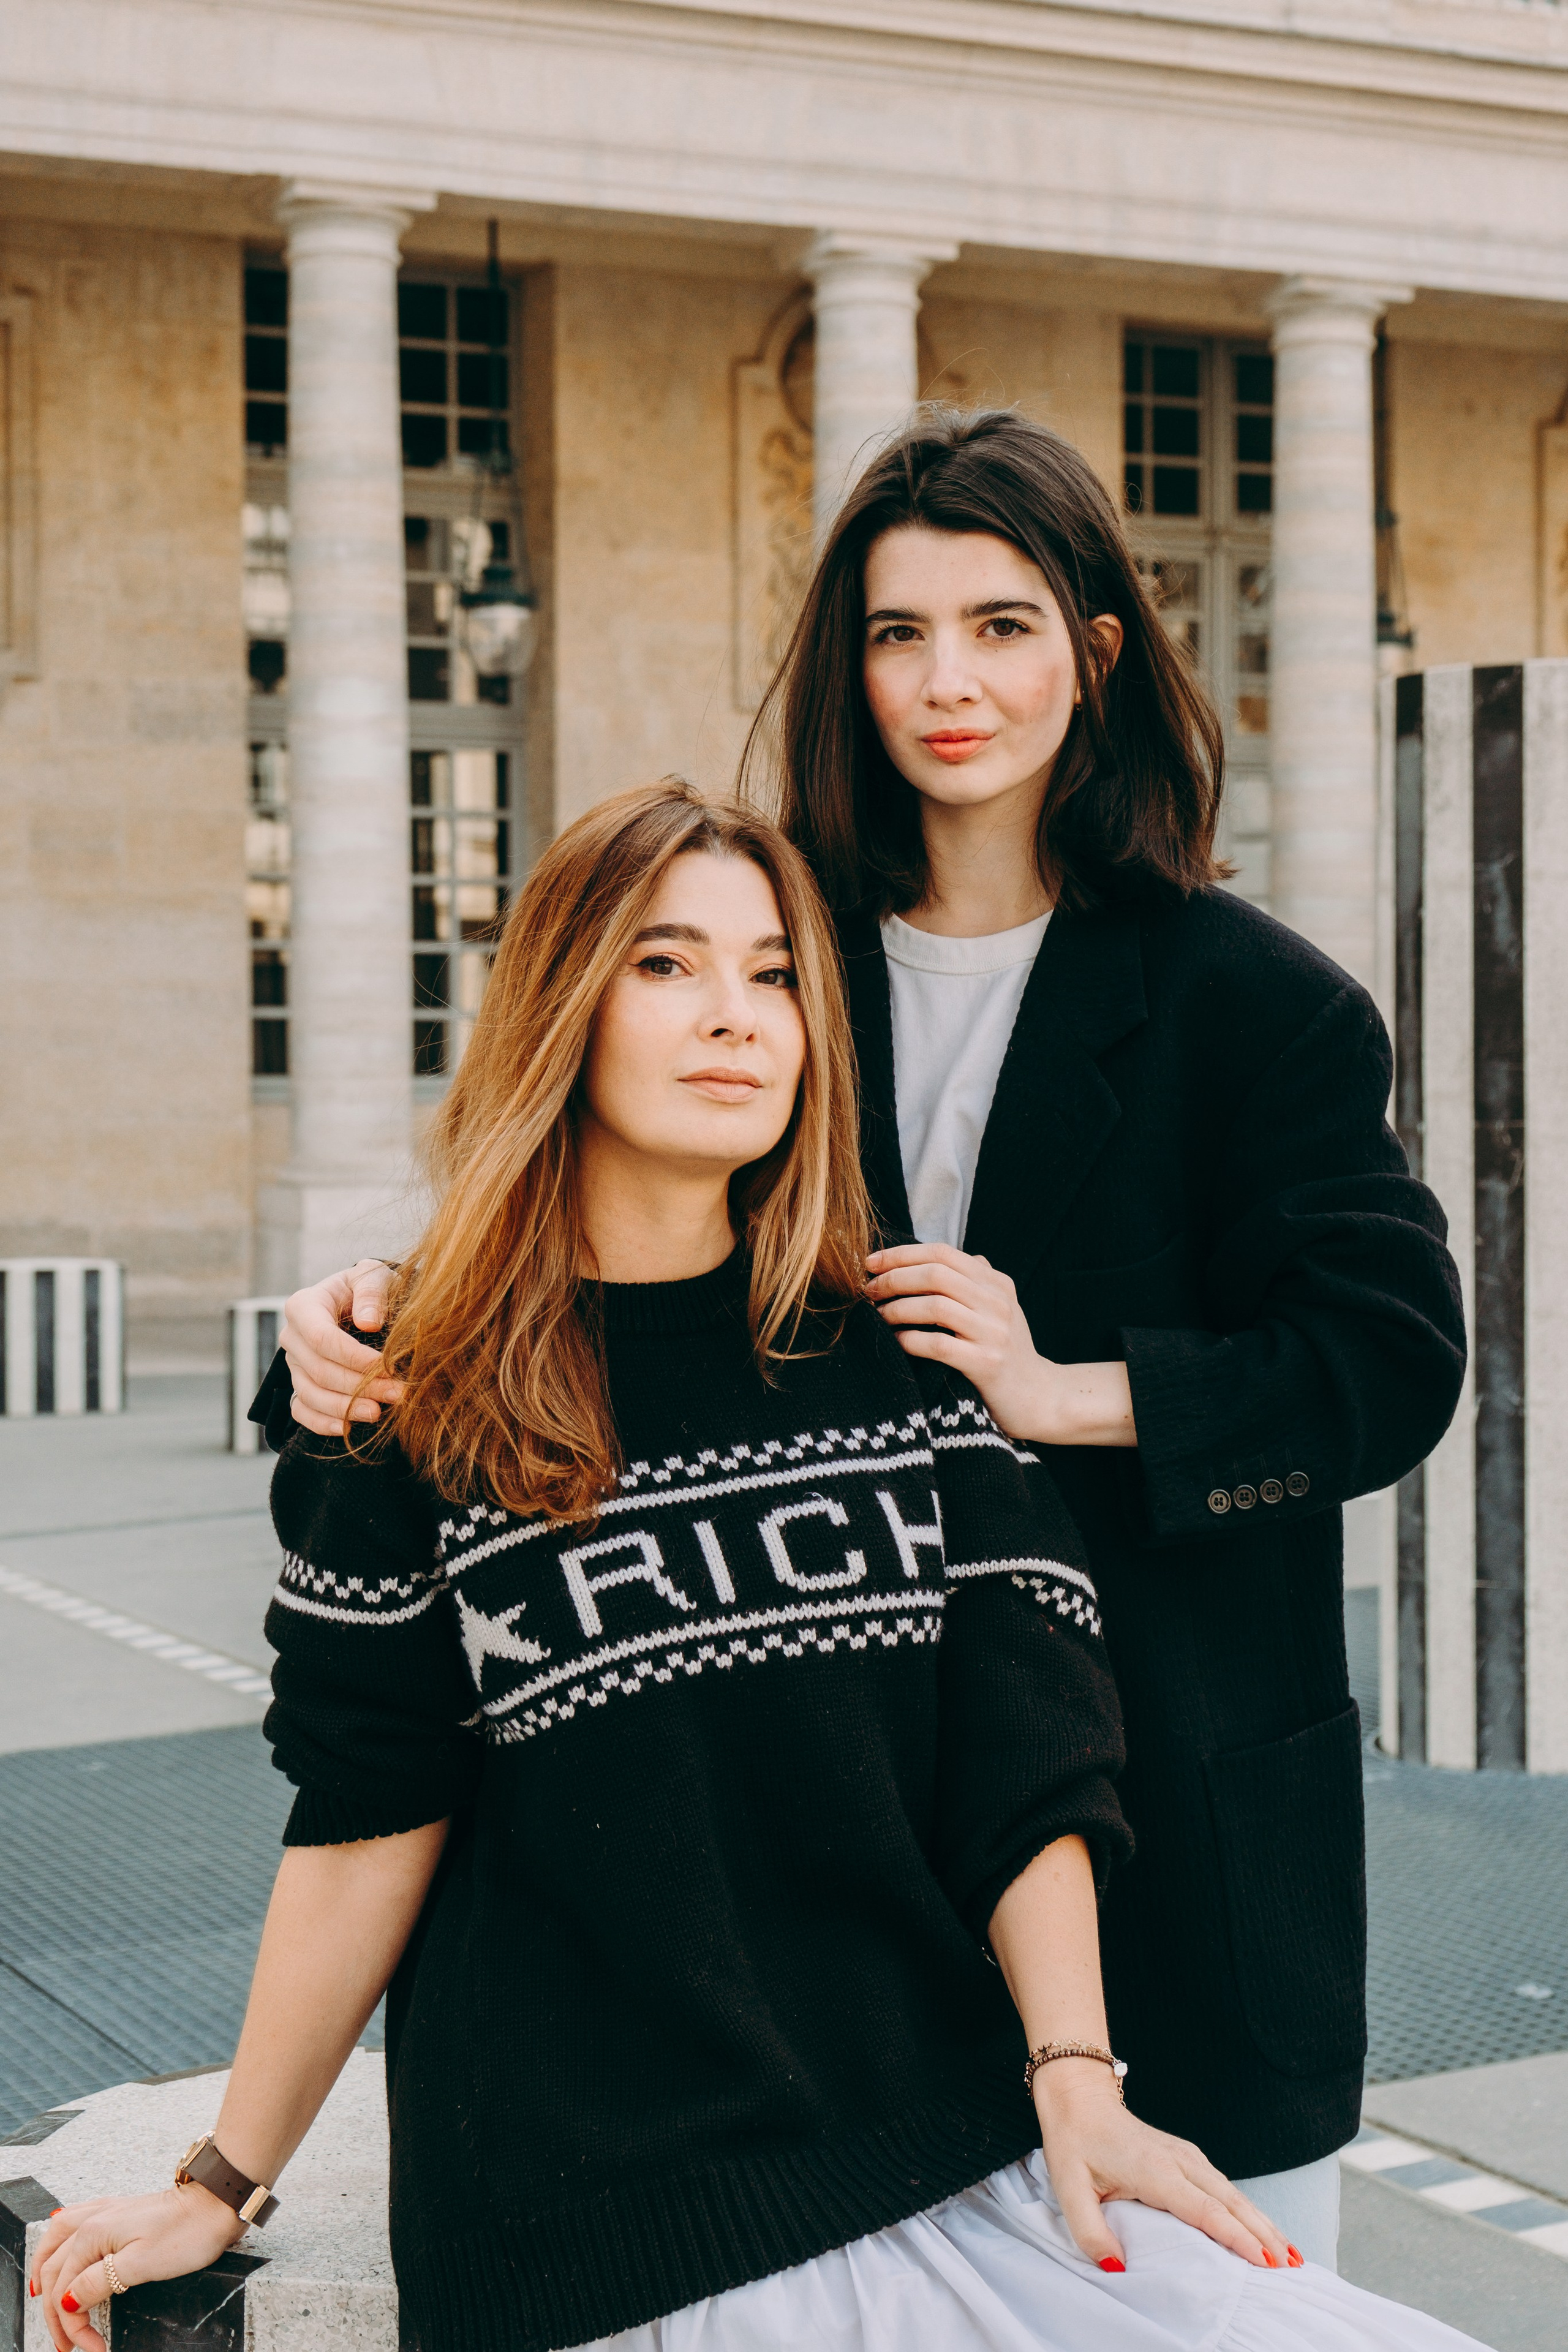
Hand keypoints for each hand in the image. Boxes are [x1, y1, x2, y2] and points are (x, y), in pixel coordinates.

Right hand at [31, 2185, 242, 2351]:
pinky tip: (61, 2252)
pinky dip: (60, 2247)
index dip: (73, 2326)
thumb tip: (67, 2301)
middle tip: (70, 2345)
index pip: (66, 2290)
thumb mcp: (140, 2265)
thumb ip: (98, 2283)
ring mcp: (103, 2213)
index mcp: (92, 2235)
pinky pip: (72, 2227)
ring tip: (46, 2304)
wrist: (215, 2203)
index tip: (90, 2349)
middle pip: (54, 2271)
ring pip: (55, 2245)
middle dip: (57, 2313)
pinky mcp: (117, 2213)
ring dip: (47, 2277)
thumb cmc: (186, 2232)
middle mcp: (91, 2220)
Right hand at [281, 1262, 401, 1437]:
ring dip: (345, 1408)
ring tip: (378, 1412)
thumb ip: (372, 1292)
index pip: (322, 1338)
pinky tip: (348, 1428)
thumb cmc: (369, 1289)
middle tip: (396, 1394)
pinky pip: (302, 1410)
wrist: (362, 1304)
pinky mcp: (299, 1385)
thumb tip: (368, 1323)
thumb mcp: (375, 1276)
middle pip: (319, 1370)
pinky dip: (322, 1423)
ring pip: (310, 1394)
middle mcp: (292, 1337)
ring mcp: (293, 1364)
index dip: (354, 1357)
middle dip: (358, 1386)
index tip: (387, 1367)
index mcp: (303, 1306)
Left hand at [864, 1244, 1134, 1445]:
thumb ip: (975, 1282)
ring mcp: (994, 1332)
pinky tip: (895, 1342)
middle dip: (893, 1279)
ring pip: (935, 1305)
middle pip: (935, 1274)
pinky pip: (938, 1345)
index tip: (871, 1262)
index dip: (901, 1254)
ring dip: (896, 1309)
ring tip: (876, 1316)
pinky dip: (909, 1340)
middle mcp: (998, 1302)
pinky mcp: (987, 1364)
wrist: (1040, 1398)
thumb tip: (945, 1257)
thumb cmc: (1008, 1353)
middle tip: (868, 1291)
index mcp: (997, 1283)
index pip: (943, 1252)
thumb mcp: (998, 1310)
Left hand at [1031, 2062, 1299, 2272]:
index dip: (1238, 2237)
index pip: (1206, 2209)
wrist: (1079, 2098)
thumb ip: (1091, 2233)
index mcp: (1155, 2170)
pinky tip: (1261, 2228)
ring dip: (1262, 2223)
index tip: (1265, 2261)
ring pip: (1233, 2194)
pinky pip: (1224, 2187)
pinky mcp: (1187, 2156)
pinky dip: (1247, 2210)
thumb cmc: (1074, 2143)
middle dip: (1263, 2235)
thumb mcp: (1069, 2189)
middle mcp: (1179, 2160)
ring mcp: (1186, 2155)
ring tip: (1289, 2254)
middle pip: (1231, 2202)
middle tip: (1291, 2267)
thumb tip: (1117, 2269)